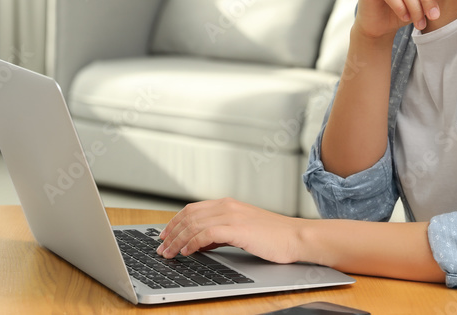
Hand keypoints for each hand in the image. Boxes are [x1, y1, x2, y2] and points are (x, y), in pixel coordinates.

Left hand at [157, 198, 303, 263]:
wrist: (295, 237)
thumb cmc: (273, 237)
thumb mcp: (242, 230)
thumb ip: (220, 233)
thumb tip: (200, 242)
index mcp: (228, 204)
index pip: (192, 209)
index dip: (174, 222)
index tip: (164, 235)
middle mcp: (228, 206)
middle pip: (189, 216)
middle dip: (171, 232)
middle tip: (160, 248)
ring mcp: (232, 216)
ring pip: (194, 225)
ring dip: (177, 240)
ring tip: (168, 253)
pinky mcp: (237, 229)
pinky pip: (207, 234)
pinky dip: (192, 243)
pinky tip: (186, 252)